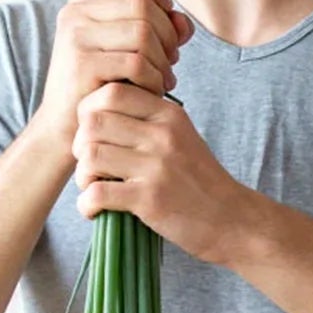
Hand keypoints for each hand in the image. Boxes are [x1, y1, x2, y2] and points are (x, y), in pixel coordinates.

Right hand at [34, 0, 194, 154]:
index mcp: (84, 1)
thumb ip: (160, 28)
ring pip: (144, 33)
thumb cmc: (104, 86)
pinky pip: (137, 63)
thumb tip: (184, 23)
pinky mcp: (83, 65)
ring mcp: (76, 37)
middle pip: (143, 3)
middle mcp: (76, 13)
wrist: (68, 129)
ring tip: (163, 79)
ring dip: (164, 60)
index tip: (164, 11)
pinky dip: (154, 80)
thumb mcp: (131, 50)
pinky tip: (153, 91)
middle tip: (171, 59)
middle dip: (168, 34)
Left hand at [72, 83, 254, 265]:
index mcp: (169, 115)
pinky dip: (86, 205)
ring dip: (82, 176)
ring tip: (92, 188)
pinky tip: (95, 210)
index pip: (113, 92)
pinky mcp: (150, 199)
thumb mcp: (182, 138)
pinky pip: (97, 193)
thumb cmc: (200, 182)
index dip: (90, 110)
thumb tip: (99, 113)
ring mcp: (156, 166)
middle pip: (93, 122)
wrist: (233, 221)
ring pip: (90, 155)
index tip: (93, 134)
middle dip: (79, 144)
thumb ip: (148, 122)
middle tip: (89, 164)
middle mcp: (162, 135)